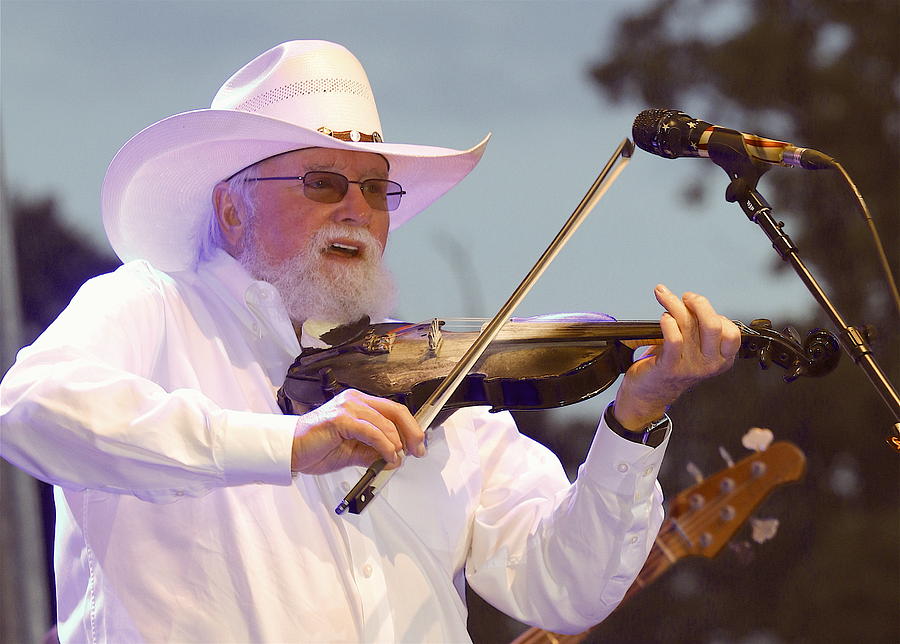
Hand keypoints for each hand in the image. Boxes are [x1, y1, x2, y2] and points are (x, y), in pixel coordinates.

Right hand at [291, 389, 425, 474]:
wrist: (291, 451)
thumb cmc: (316, 448)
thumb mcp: (353, 452)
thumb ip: (373, 452)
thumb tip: (395, 459)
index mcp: (359, 404)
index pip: (394, 410)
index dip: (411, 427)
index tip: (419, 444)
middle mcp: (355, 400)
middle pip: (396, 411)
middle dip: (412, 432)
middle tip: (418, 450)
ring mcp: (348, 407)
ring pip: (386, 423)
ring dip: (396, 444)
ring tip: (396, 459)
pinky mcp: (341, 418)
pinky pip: (372, 432)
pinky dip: (385, 446)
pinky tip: (387, 457)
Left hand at [613, 284, 740, 429]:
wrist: (649, 393)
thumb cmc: (671, 366)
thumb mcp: (696, 349)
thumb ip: (701, 330)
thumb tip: (694, 302)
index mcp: (722, 359)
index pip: (732, 333)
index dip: (717, 314)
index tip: (699, 306)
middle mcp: (710, 364)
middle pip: (712, 325)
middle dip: (698, 303)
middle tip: (685, 298)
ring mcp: (691, 367)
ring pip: (688, 325)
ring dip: (674, 305)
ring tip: (664, 296)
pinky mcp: (670, 367)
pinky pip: (673, 338)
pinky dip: (667, 323)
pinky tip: (663, 318)